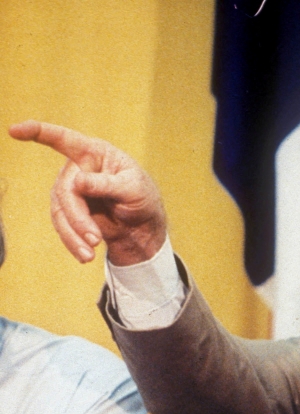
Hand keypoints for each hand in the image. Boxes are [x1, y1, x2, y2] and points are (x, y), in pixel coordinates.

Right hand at [9, 121, 166, 265]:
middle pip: (65, 191)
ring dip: (73, 234)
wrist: (143, 226)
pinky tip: (85, 256)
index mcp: (95, 153)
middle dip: (78, 217)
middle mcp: (77, 169)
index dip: (38, 132)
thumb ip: (107, 184)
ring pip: (60, 212)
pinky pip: (63, 226)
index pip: (64, 139)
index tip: (15, 130)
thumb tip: (78, 181)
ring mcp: (70, 191)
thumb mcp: (134, 188)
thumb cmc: (143, 197)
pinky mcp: (69, 211)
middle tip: (95, 239)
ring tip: (90, 254)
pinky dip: (73, 242)